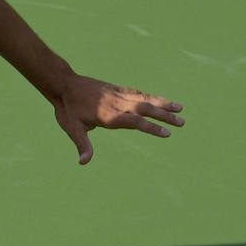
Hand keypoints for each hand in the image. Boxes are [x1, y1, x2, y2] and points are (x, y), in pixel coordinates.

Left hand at [53, 74, 183, 163]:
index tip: (167, 133)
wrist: (64, 84)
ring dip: (163, 104)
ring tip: (180, 108)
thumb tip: (83, 162)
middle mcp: (117, 104)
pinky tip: (160, 100)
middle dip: (165, 116)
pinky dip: (151, 96)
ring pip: (145, 99)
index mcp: (109, 115)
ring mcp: (118, 94)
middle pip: (146, 109)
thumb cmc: (67, 109)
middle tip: (182, 122)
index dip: (152, 128)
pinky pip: (138, 93)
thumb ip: (82, 144)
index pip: (135, 122)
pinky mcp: (117, 89)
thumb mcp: (72, 128)